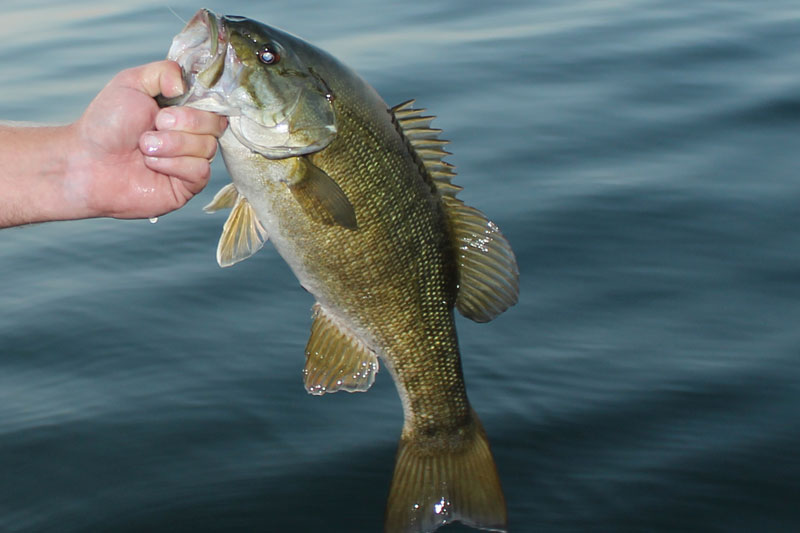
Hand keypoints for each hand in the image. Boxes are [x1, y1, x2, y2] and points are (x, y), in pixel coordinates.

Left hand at [69, 60, 226, 218]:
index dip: (199, 102)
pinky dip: (173, 164)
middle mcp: (192, 136)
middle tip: (154, 124)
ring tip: (144, 147)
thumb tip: (186, 85)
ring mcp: (192, 161)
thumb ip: (163, 71)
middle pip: (216, 124)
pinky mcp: (189, 186)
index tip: (171, 101)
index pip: (214, 103)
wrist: (87, 161)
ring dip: (172, 144)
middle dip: (183, 122)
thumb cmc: (106, 124)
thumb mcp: (131, 82)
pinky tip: (151, 164)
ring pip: (208, 147)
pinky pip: (200, 171)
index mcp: (184, 111)